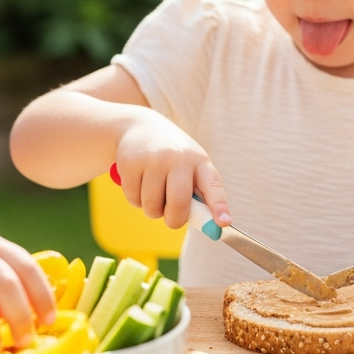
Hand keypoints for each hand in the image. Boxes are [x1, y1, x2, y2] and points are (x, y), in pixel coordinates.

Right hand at [114, 109, 229, 229]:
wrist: (139, 127)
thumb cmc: (172, 157)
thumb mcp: (190, 166)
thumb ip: (198, 194)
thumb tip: (210, 227)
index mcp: (199, 161)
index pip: (213, 186)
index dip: (218, 205)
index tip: (223, 222)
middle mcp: (178, 158)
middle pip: (178, 204)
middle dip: (174, 220)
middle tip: (172, 218)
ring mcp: (153, 160)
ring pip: (152, 207)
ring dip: (152, 209)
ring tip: (153, 191)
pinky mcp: (130, 163)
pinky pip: (134, 199)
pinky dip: (136, 199)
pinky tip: (138, 181)